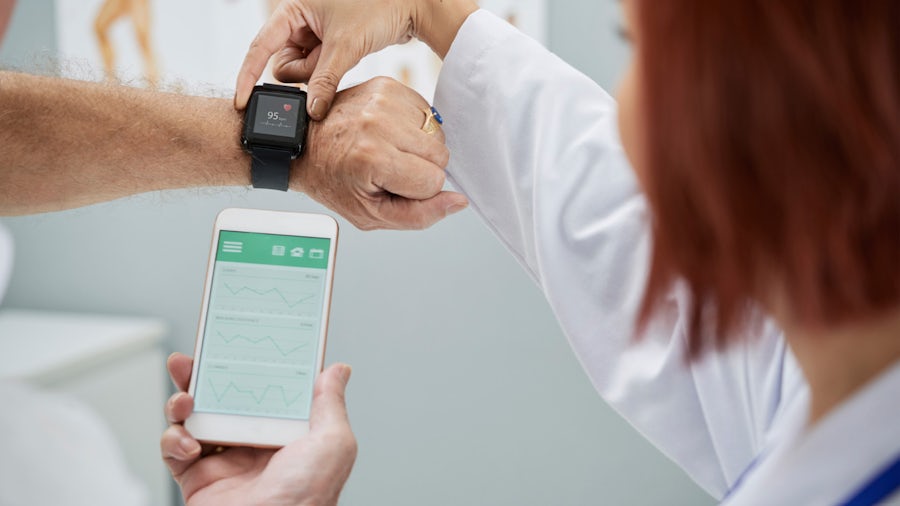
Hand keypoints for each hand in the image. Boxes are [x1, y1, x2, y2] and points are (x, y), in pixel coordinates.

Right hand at [160, 353, 356, 505]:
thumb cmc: (308, 497)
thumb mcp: (332, 442)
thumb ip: (329, 402)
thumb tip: (338, 369)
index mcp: (285, 430)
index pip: (262, 388)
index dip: (247, 365)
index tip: (235, 341)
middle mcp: (252, 442)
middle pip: (220, 397)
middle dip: (201, 376)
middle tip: (188, 360)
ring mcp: (223, 460)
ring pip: (192, 418)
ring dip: (181, 403)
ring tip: (185, 401)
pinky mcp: (197, 479)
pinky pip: (174, 449)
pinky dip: (174, 441)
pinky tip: (189, 444)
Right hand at [234, 0, 476, 118]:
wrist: (412, 6)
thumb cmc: (378, 9)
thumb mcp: (345, 46)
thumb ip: (323, 81)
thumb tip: (310, 112)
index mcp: (293, 8)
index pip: (260, 46)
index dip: (248, 75)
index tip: (241, 101)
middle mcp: (300, 20)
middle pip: (283, 64)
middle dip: (304, 72)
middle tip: (328, 62)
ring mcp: (314, 34)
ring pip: (303, 71)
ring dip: (320, 74)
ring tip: (344, 56)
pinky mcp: (329, 46)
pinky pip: (319, 70)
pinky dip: (329, 74)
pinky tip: (346, 61)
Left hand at [294, 76, 467, 229]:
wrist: (305, 144)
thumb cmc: (335, 181)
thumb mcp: (371, 215)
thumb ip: (420, 215)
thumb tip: (459, 201)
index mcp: (372, 158)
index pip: (433, 181)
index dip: (416, 191)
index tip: (389, 184)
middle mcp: (378, 123)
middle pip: (440, 155)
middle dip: (420, 168)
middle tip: (388, 168)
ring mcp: (383, 100)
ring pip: (437, 134)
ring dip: (418, 147)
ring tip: (387, 149)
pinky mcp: (387, 85)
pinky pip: (426, 114)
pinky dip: (413, 127)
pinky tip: (389, 133)